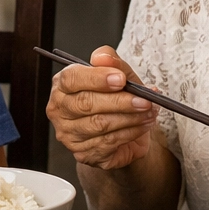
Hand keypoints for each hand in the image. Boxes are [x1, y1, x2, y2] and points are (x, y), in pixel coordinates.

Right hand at [46, 46, 160, 171]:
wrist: (124, 133)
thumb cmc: (115, 100)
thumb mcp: (118, 75)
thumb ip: (112, 62)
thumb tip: (103, 56)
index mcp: (62, 86)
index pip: (71, 79)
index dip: (96, 78)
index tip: (121, 79)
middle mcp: (59, 110)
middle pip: (86, 104)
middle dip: (119, 101)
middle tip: (143, 99)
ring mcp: (68, 134)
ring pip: (99, 124)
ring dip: (130, 117)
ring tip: (149, 111)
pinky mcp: (83, 153)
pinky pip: (108, 142)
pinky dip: (131, 132)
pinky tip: (143, 124)